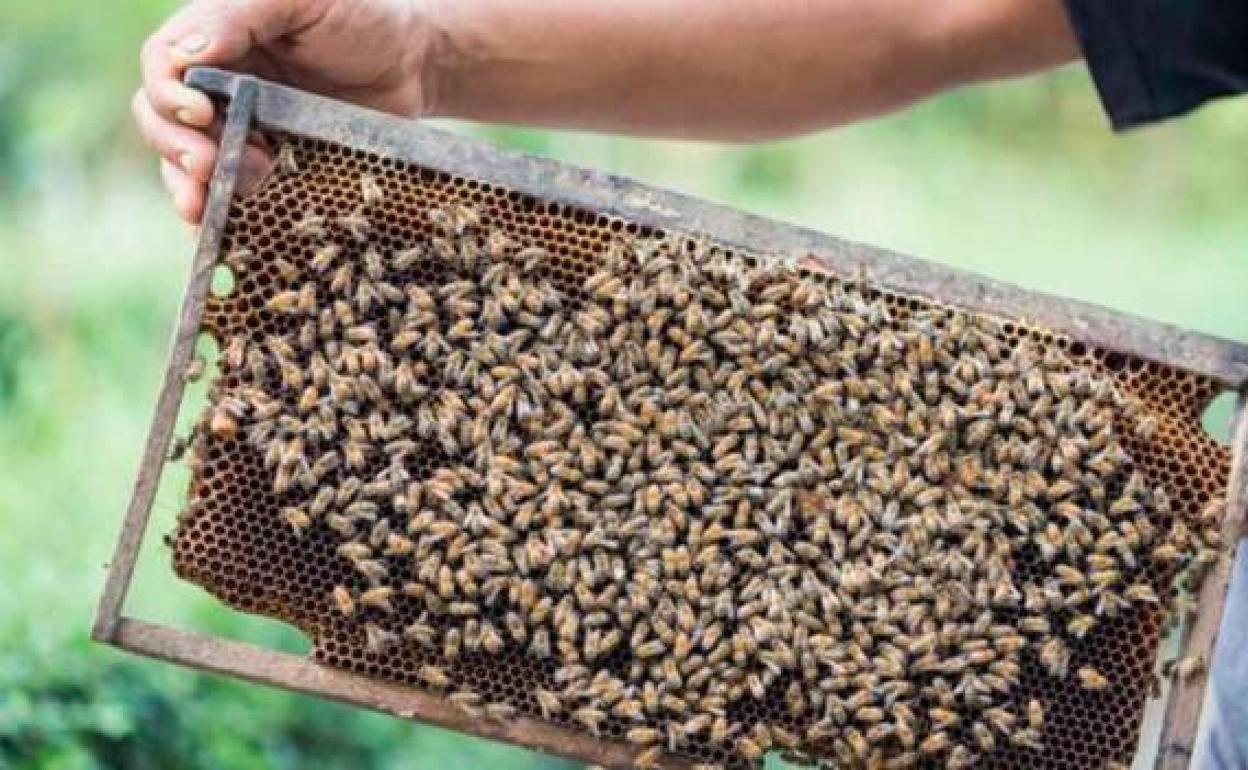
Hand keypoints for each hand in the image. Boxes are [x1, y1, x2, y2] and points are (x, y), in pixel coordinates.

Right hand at [134, 0, 438, 222]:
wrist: (415, 66)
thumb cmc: (364, 18)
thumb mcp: (303, 0)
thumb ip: (239, 16)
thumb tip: (185, 56)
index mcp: (216, 37)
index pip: (162, 64)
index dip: (167, 92)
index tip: (198, 115)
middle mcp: (216, 85)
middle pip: (161, 118)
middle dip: (174, 146)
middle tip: (204, 167)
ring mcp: (240, 129)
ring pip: (186, 162)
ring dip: (187, 187)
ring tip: (205, 206)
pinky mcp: (270, 167)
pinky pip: (231, 194)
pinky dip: (220, 216)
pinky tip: (219, 233)